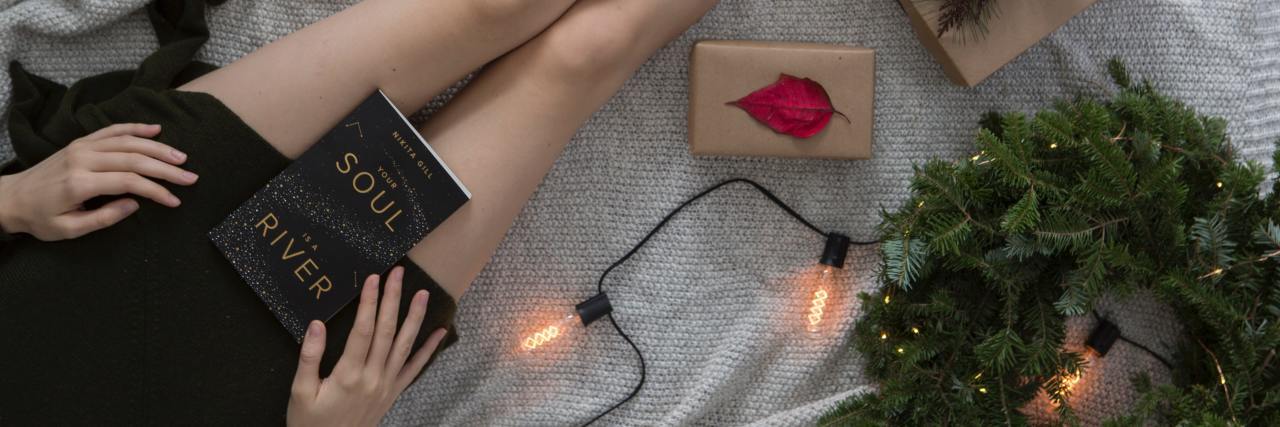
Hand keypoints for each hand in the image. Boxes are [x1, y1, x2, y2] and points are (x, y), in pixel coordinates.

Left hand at [0, 123, 196, 239]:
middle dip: (166, 168)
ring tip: (181, 157)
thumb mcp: (69, 229)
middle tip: (190, 177)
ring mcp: (81, 147)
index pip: (128, 182)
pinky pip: (111, 131)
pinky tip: (156, 129)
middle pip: (133, 159)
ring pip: (127, 142)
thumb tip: (135, 204)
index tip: (175, 201)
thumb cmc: (40, 218)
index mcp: (79, 183)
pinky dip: (135, 128)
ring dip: (157, 148)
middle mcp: (82, 159)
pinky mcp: (80, 142)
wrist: (11, 197)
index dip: (156, 191)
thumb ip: (103, 218)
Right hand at [287, 266, 446, 426]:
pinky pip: (415, 369)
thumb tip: (316, 325)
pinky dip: (429, 350)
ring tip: (423, 293)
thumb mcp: (300, 392)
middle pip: (386, 331)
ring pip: (404, 345)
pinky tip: (440, 333)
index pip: (363, 330)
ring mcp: (386, 385)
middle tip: (398, 273)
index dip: (369, 302)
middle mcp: (372, 377)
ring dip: (415, 318)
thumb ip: (309, 357)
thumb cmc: (310, 422)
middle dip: (393, 299)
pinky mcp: (393, 393)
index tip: (373, 278)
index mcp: (348, 375)